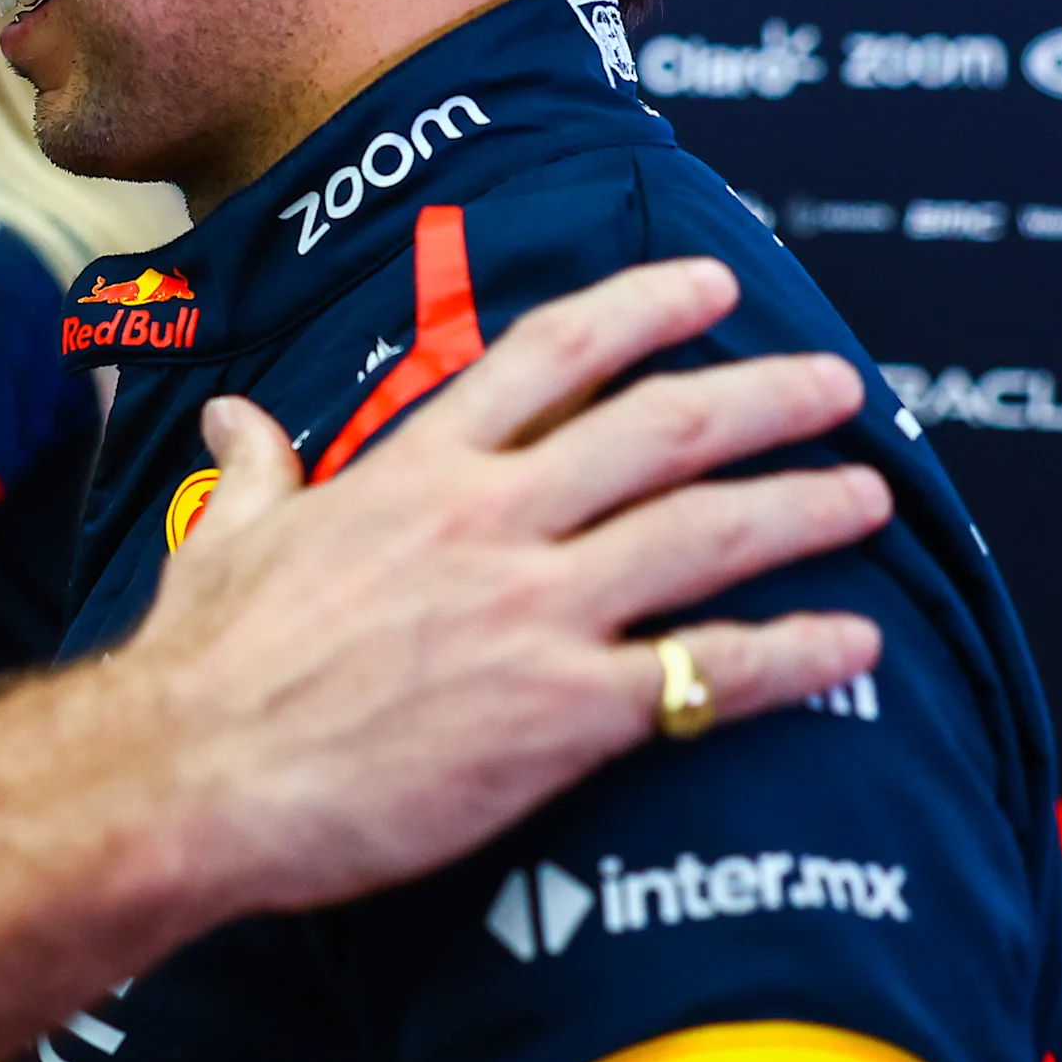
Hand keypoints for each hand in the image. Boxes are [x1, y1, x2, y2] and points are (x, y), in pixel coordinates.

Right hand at [118, 257, 894, 919]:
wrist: (190, 774)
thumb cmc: (200, 667)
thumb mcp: (219, 540)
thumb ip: (250, 471)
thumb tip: (232, 422)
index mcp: (413, 472)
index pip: (549, 356)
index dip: (643, 310)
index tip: (710, 287)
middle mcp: (490, 521)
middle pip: (663, 432)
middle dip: (765, 398)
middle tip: (836, 384)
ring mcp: (534, 612)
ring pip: (708, 536)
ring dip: (804, 509)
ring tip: (871, 497)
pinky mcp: (563, 714)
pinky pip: (710, 673)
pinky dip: (794, 655)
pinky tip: (855, 645)